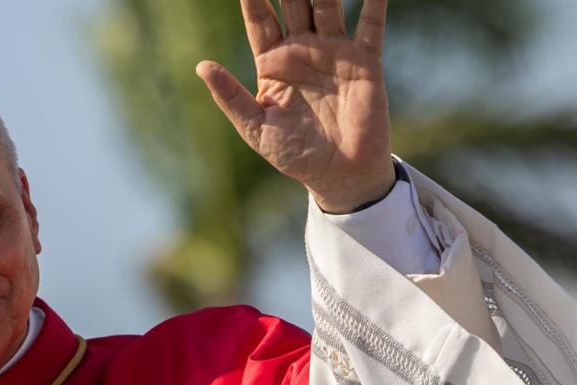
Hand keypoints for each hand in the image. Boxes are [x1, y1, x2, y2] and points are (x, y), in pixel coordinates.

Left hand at [197, 0, 394, 212]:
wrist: (339, 175)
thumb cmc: (293, 154)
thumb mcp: (255, 127)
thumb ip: (231, 96)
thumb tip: (202, 66)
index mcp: (272, 62)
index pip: (259, 18)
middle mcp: (302, 49)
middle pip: (294, 2)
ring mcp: (334, 52)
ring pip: (328, 5)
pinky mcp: (365, 61)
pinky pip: (371, 24)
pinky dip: (374, 1)